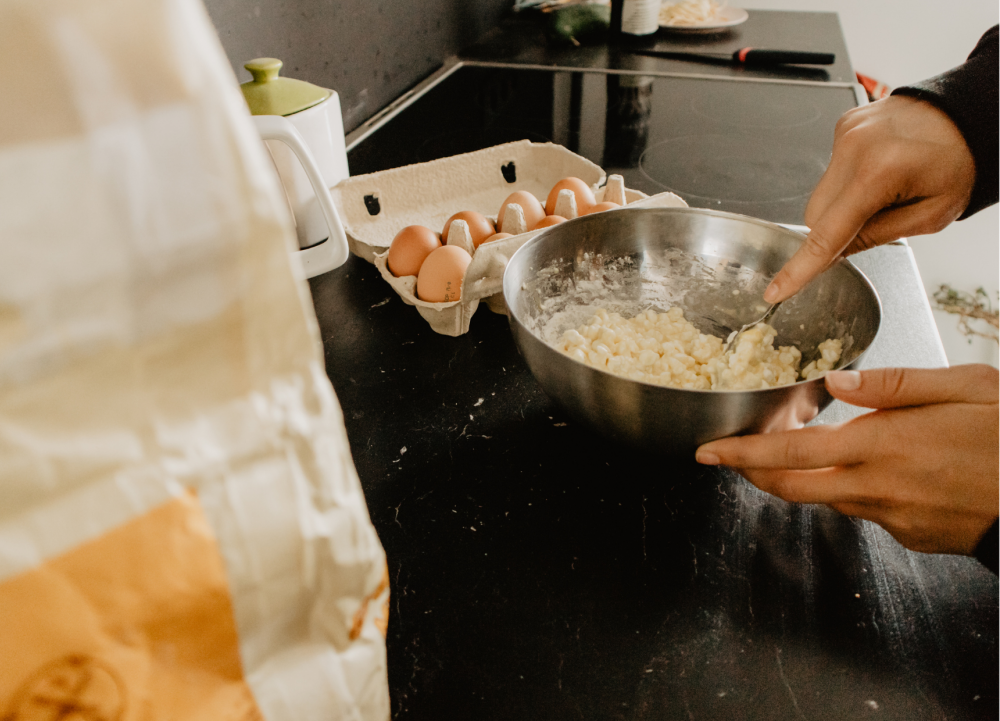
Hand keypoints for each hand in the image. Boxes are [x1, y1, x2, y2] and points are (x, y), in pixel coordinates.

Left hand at [695, 365, 998, 555]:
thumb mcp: (964, 388)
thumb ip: (894, 384)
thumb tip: (837, 382)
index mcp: (882, 445)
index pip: (789, 454)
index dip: (742, 455)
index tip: (709, 451)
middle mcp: (876, 487)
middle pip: (790, 488)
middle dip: (753, 473)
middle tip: (732, 456)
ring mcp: (891, 517)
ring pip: (825, 498)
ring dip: (804, 477)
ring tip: (807, 448)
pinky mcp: (908, 536)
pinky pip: (863, 509)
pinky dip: (851, 488)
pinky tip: (875, 467)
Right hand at [764, 95, 976, 303]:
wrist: (967, 116)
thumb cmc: (957, 164)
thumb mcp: (929, 215)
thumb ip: (876, 236)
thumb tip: (833, 253)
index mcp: (881, 172)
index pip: (828, 234)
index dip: (800, 269)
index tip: (776, 290)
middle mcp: (856, 148)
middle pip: (815, 216)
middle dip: (834, 230)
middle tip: (875, 220)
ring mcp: (846, 134)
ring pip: (819, 195)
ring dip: (841, 205)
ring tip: (881, 189)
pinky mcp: (843, 126)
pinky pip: (829, 171)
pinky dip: (846, 181)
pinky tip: (876, 170)